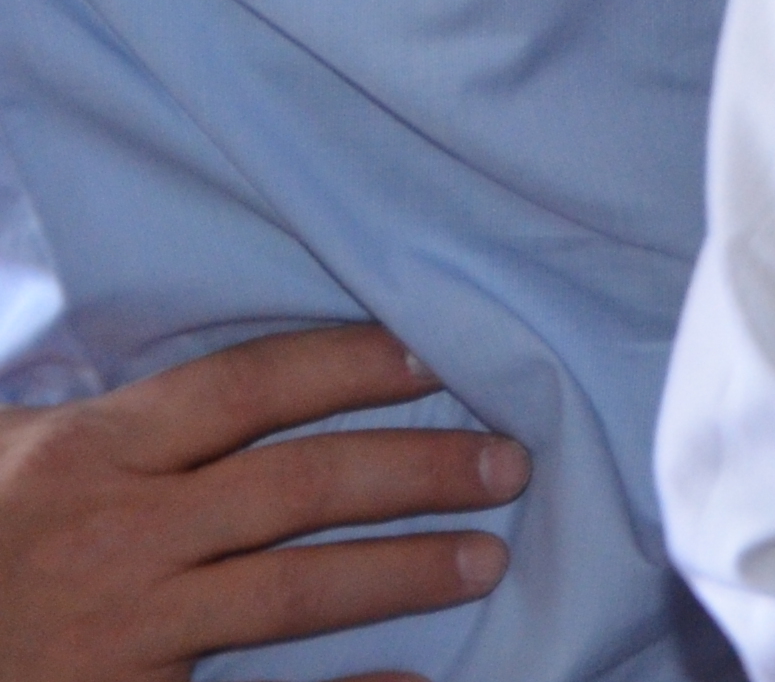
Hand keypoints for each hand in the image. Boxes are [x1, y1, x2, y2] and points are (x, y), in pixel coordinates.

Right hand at [0, 326, 519, 681]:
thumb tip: (231, 379)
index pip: (242, 389)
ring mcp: (118, 633)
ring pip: (288, 595)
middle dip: (412, 471)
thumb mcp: (12, 457)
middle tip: (508, 461)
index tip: (437, 358)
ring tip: (486, 555)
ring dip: (400, 573)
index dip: (347, 365)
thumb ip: (106, 417)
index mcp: (85, 457)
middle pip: (293, 487)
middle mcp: (111, 538)